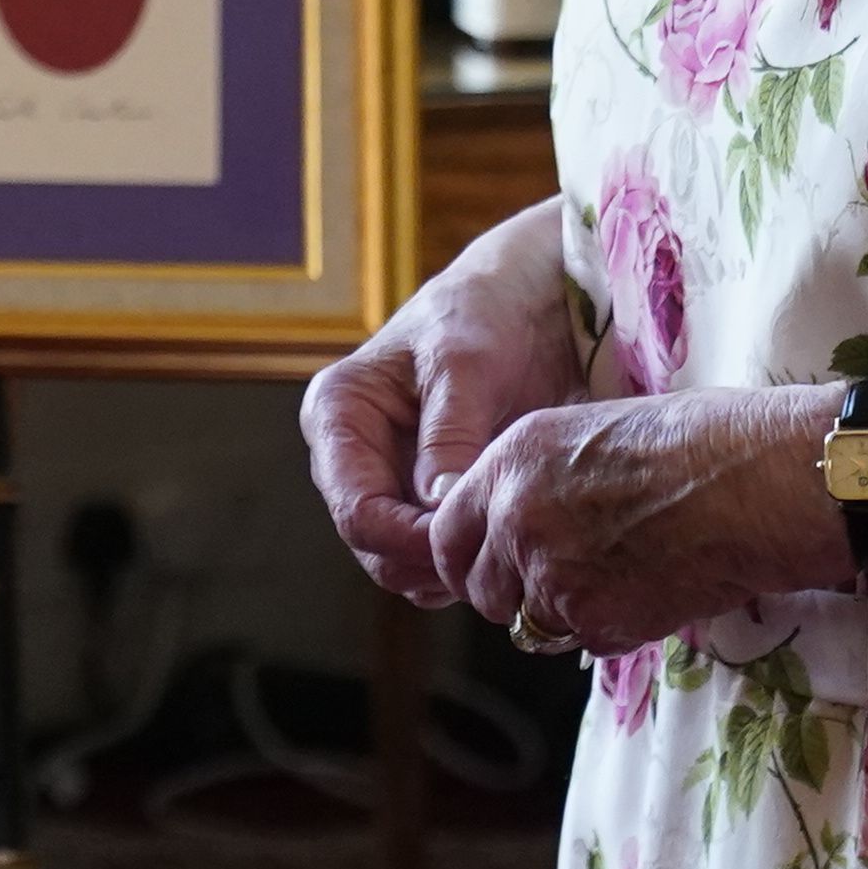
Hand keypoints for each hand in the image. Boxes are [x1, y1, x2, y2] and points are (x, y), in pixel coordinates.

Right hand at [301, 203, 591, 611]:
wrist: (528, 299)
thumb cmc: (487, 313)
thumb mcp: (466, 363)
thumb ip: (449, 434)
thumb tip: (437, 506)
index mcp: (339, 413)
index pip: (355, 508)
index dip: (406, 540)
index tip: (466, 542)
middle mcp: (353, 454)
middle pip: (372, 545)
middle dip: (427, 560)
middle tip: (493, 557)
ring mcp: (388, 479)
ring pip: (400, 561)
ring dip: (446, 568)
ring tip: (504, 551)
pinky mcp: (425, 496)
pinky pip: (432, 553)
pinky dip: (462, 561)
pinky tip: (504, 545)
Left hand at [425, 385, 851, 660]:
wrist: (758, 481)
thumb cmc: (695, 443)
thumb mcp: (589, 432)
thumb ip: (536, 480)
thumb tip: (515, 520)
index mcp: (509, 463)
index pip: (445, 535)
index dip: (466, 560)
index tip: (488, 571)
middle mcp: (516, 519)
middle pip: (481, 591)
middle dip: (513, 596)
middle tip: (564, 584)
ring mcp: (551, 574)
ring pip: (532, 623)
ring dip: (566, 614)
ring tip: (626, 575)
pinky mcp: (595, 620)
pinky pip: (584, 642)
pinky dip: (613, 630)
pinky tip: (655, 589)